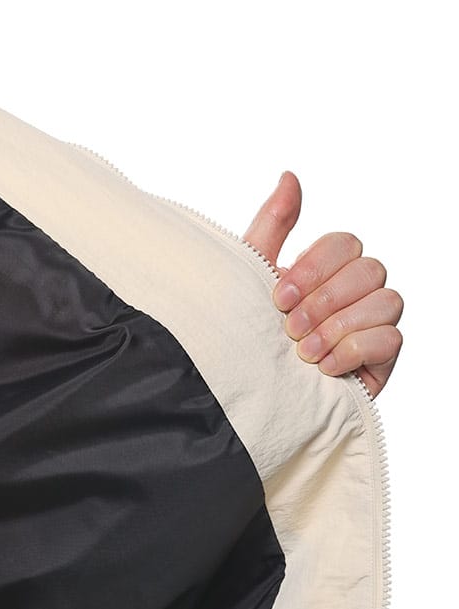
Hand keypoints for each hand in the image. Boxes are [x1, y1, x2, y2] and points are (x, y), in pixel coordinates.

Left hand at [242, 171, 402, 397]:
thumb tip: (290, 176)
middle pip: (370, 268)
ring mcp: (370, 327)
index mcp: (325, 272)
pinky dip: (355, 350)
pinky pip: (392, 339)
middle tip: (289, 327)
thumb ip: (272, 227)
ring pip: (387, 300)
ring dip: (340, 325)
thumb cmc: (247, 340)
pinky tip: (323, 368)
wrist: (246, 402)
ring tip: (302, 352)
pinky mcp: (380, 362)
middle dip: (326, 298)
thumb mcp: (249, 280)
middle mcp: (353, 295)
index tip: (278, 297)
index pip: (345, 243)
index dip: (315, 266)